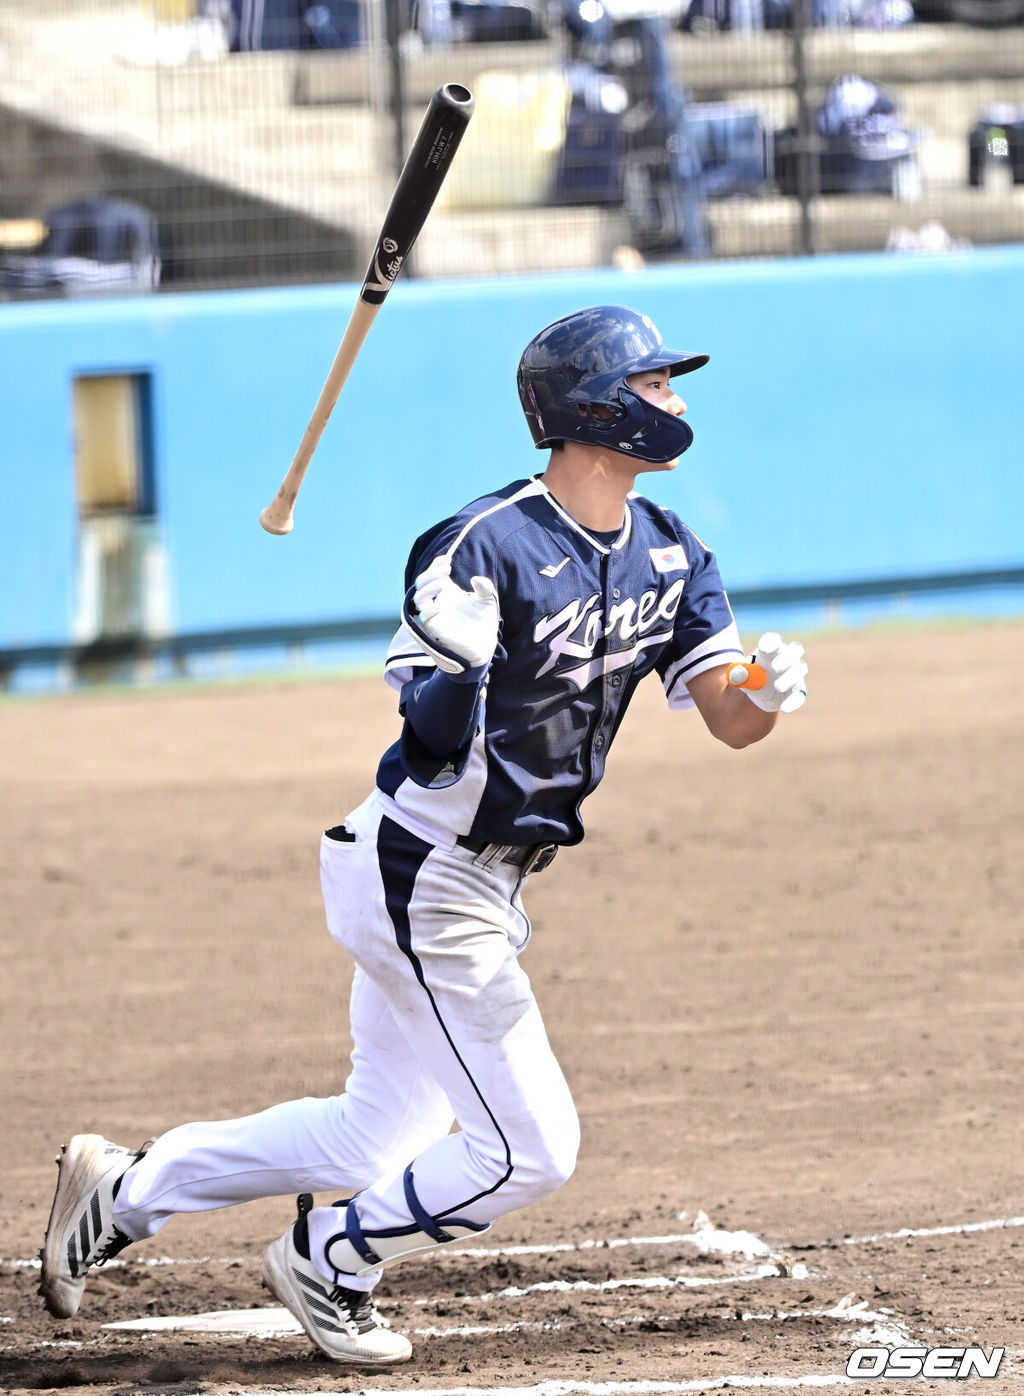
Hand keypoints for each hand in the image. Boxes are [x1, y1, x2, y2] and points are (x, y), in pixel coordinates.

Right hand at [404, 557, 499, 675]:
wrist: (485, 645)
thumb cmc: (483, 622)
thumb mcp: (488, 600)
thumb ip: (484, 587)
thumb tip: (475, 579)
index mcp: (447, 592)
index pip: (433, 574)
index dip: (436, 565)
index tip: (447, 560)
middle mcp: (437, 601)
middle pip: (422, 583)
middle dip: (430, 574)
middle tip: (445, 569)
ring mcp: (434, 615)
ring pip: (418, 599)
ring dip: (427, 588)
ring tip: (443, 581)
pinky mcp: (435, 630)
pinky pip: (424, 618)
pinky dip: (429, 610)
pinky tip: (440, 603)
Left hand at [739, 632, 807, 713]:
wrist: (758, 692)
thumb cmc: (750, 676)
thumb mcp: (739, 674)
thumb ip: (737, 673)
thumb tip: (736, 674)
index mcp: (772, 649)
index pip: (774, 641)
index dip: (770, 643)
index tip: (763, 648)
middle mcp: (788, 658)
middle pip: (794, 651)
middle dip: (786, 659)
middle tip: (774, 668)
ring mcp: (795, 673)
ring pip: (798, 672)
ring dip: (789, 679)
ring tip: (776, 687)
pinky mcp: (798, 691)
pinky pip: (799, 695)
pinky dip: (793, 701)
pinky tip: (784, 708)